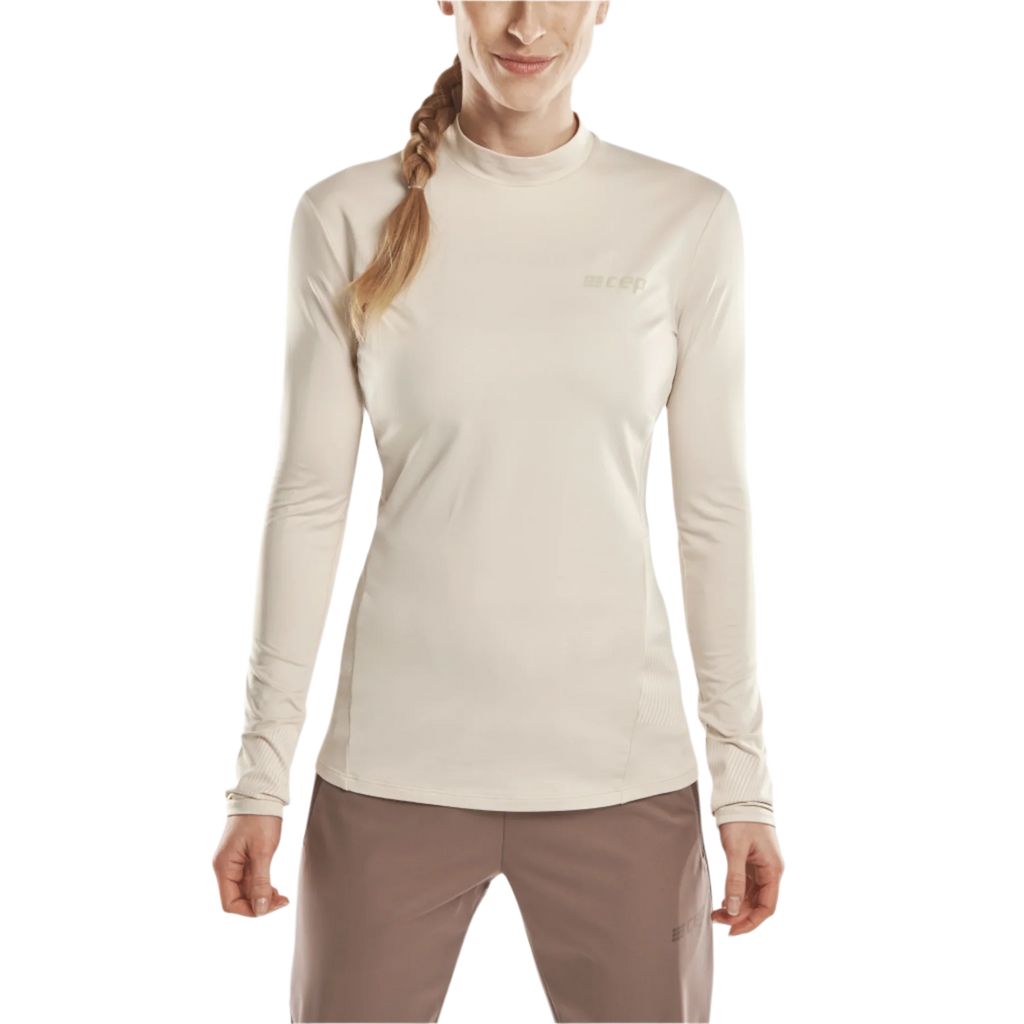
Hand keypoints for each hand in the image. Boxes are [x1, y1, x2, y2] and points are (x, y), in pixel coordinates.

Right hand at [210, 814, 292, 920]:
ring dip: (263, 897)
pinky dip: (263, 886)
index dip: (249, 911)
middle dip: (259, 905)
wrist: (260, 794)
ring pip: (246, 891)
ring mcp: (234, 863)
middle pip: (238, 899)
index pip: (229, 904)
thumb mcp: (263, 851)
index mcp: (224, 867)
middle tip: (282, 901)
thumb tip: (258, 910)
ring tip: (283, 896)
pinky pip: (250, 880)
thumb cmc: (259, 818)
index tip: (270, 908)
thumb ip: (260, 882)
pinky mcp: (243, 858)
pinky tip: (276, 889)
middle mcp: (225, 868)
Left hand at [710, 821, 787, 939]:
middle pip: (759, 904)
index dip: (751, 922)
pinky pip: (747, 886)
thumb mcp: (735, 850)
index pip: (767, 907)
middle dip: (740, 916)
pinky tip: (724, 901)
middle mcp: (772, 871)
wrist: (741, 796)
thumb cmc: (741, 819)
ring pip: (753, 896)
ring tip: (716, 914)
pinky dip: (736, 895)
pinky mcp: (753, 861)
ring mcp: (763, 866)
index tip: (732, 931)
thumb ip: (735, 881)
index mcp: (774, 870)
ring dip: (737, 907)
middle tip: (718, 921)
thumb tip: (734, 910)